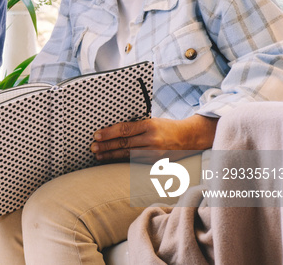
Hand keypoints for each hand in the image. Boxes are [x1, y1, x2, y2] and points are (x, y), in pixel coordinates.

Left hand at [90, 115, 217, 161]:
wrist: (189, 138)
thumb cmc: (167, 126)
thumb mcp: (152, 120)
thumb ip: (136, 125)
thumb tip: (113, 128)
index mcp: (150, 125)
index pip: (125, 129)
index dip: (109, 133)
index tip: (96, 135)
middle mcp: (152, 140)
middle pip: (124, 143)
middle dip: (106, 146)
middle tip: (92, 147)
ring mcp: (154, 153)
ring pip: (128, 155)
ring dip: (111, 155)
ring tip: (98, 155)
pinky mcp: (156, 162)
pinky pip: (135, 161)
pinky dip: (122, 160)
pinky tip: (112, 160)